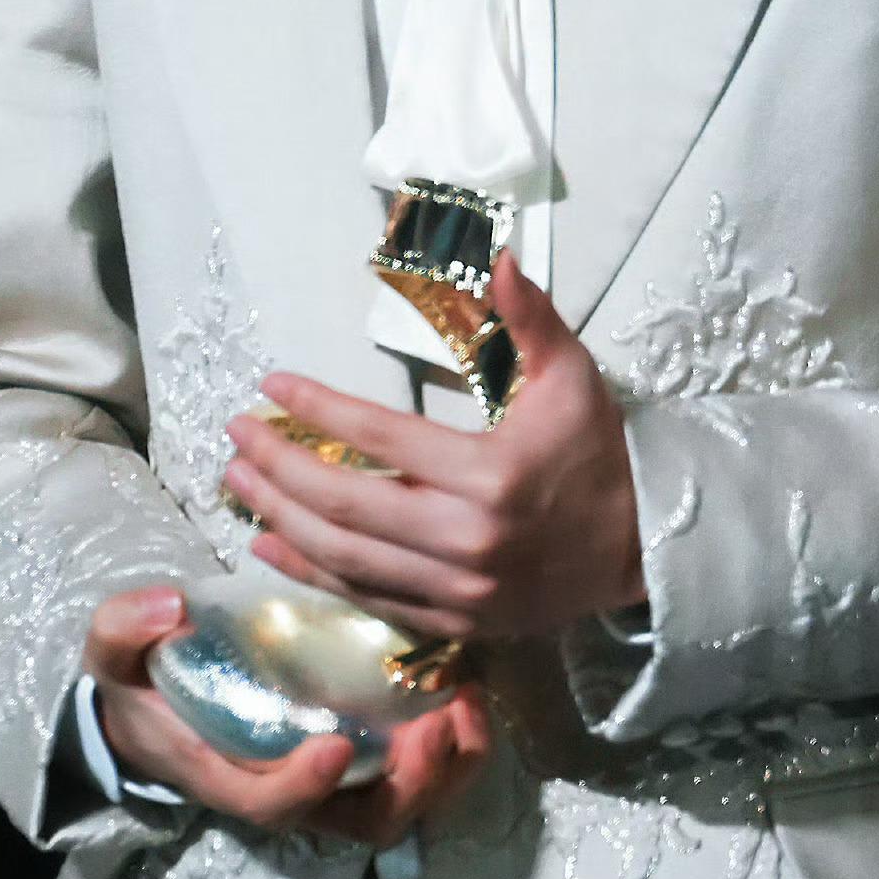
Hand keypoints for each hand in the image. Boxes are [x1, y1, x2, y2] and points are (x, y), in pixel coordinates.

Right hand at [82, 583, 491, 851]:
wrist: (155, 707)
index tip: (335, 745)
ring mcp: (334, 780)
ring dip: (446, 768)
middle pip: (363, 822)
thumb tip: (167, 606)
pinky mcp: (363, 755)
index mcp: (226, 773)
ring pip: (404, 804)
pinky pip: (420, 773)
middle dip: (408, 784)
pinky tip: (467, 688)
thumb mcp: (113, 651)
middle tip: (436, 724)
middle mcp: (290, 789)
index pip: (271, 804)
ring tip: (466, 704)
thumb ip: (125, 628)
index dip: (304, 787)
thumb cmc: (141, 682)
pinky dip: (455, 746)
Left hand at [222, 246, 646, 642]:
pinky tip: (271, 544)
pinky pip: (367, 598)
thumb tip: (498, 255)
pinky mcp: (453, 622)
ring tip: (237, 482)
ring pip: (346, 558)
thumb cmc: (597, 453)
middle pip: (347, 503)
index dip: (319, 409)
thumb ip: (531, 317)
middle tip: (235, 434)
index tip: (272, 384)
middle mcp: (466, 539)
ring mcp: (457, 590)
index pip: (383, 437)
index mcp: (491, 475)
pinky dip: (313, 573)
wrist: (644, 549)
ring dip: (282, 519)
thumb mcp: (571, 377)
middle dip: (279, 466)